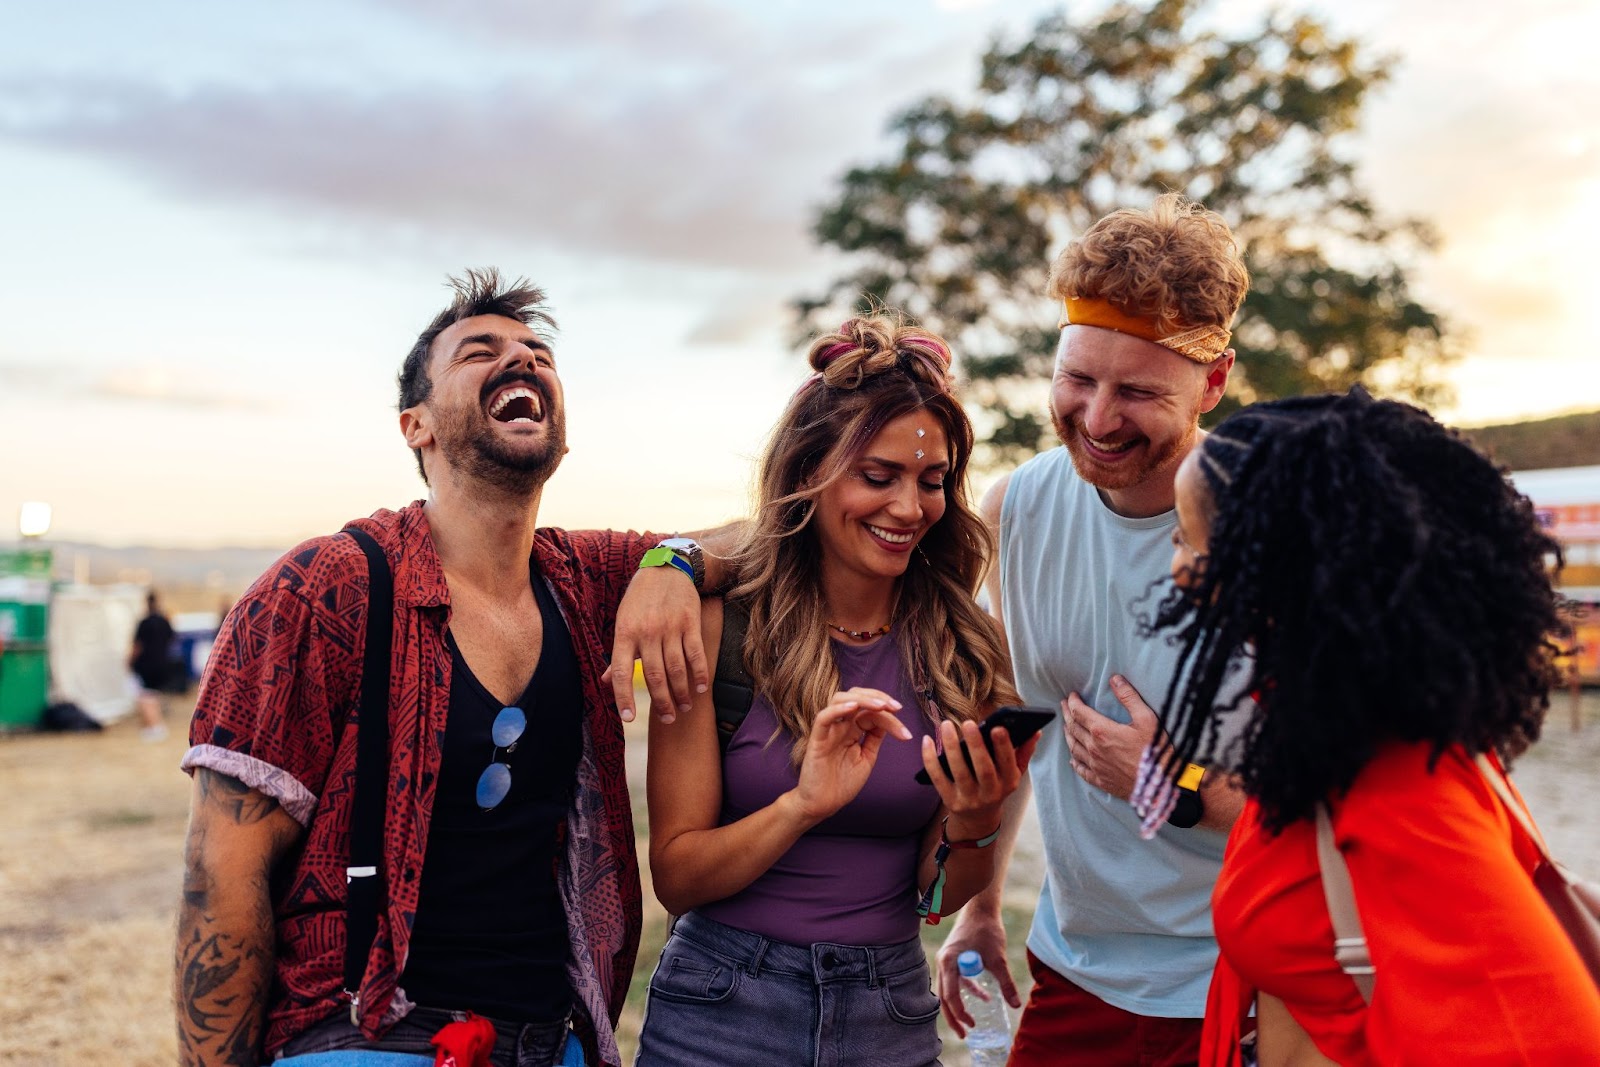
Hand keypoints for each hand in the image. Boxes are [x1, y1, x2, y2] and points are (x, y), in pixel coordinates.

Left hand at [607, 565, 706, 723]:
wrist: (666, 568)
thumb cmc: (640, 600)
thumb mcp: (623, 622)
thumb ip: (618, 654)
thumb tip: (606, 681)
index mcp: (625, 633)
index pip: (620, 671)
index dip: (623, 696)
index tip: (628, 718)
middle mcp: (646, 632)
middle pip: (653, 675)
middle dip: (662, 702)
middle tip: (668, 719)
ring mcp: (669, 627)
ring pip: (676, 668)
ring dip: (681, 692)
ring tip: (685, 707)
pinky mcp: (690, 622)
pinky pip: (695, 653)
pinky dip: (699, 673)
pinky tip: (701, 688)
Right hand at [789, 688, 911, 822]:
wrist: (823, 805)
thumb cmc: (842, 783)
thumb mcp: (866, 758)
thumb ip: (874, 738)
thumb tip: (889, 721)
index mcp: (852, 729)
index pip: (871, 712)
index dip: (890, 715)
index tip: (906, 733)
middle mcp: (840, 726)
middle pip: (857, 696)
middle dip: (878, 697)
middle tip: (896, 708)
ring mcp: (828, 731)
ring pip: (840, 699)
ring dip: (863, 698)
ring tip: (881, 706)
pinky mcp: (816, 741)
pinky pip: (823, 718)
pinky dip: (837, 709)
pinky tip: (853, 707)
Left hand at [919, 719, 1033, 837]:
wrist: (978, 820)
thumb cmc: (996, 787)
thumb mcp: (1013, 773)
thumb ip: (1024, 752)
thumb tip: (1036, 731)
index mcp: (1008, 782)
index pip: (1008, 764)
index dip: (1003, 747)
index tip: (998, 727)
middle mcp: (990, 793)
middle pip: (983, 769)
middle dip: (976, 745)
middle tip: (968, 723)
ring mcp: (969, 799)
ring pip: (959, 772)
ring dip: (951, 747)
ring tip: (946, 725)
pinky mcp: (949, 800)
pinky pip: (937, 778)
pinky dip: (930, 759)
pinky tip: (927, 740)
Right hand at [935, 909, 1019, 1036]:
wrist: (981, 907)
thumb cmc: (986, 930)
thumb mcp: (998, 958)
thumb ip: (1005, 982)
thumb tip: (1016, 1004)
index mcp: (949, 962)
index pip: (950, 995)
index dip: (960, 1013)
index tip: (971, 1025)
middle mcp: (943, 962)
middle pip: (944, 996)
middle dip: (953, 1017)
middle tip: (964, 1035)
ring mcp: (947, 960)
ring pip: (948, 990)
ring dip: (958, 1006)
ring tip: (969, 1024)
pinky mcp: (954, 957)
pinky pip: (957, 980)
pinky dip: (968, 990)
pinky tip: (984, 998)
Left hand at [1062, 675, 1158, 800]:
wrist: (1162, 786)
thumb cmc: (1157, 752)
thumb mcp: (1147, 719)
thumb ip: (1129, 697)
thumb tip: (1115, 679)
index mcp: (1102, 731)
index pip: (1079, 712)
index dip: (1073, 702)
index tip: (1071, 696)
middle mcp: (1093, 749)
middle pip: (1073, 728)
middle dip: (1067, 714)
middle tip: (1064, 705)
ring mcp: (1096, 766)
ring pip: (1073, 747)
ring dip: (1068, 735)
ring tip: (1066, 726)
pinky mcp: (1101, 781)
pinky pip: (1081, 770)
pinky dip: (1075, 761)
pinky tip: (1073, 759)